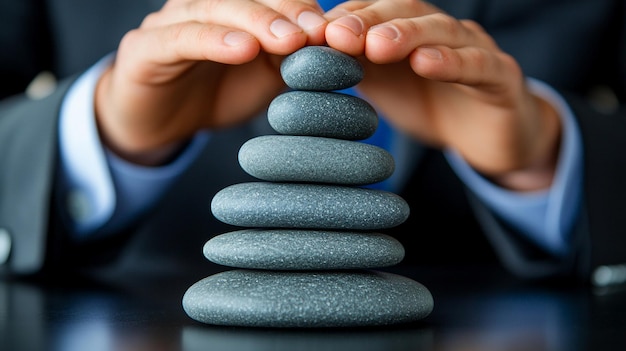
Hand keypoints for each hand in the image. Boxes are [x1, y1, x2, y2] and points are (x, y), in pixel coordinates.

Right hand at [95, 0, 327, 164]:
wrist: (162, 123)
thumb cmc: (219, 92)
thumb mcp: (265, 77)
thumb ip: (291, 59)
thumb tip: (331, 49)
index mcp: (232, 8)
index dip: (300, 9)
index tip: (332, 32)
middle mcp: (201, 5)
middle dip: (285, 12)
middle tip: (315, 33)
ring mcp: (170, 21)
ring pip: (215, 9)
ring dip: (255, 21)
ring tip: (287, 40)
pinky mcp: (144, 47)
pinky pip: (181, 38)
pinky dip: (213, 41)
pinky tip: (242, 48)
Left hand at [323, 0, 560, 190]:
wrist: (487, 136)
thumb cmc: (428, 104)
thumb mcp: (380, 87)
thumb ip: (347, 70)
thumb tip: (293, 62)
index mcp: (407, 30)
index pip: (372, 13)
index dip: (342, 20)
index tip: (309, 36)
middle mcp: (439, 31)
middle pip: (403, 11)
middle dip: (367, 20)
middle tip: (336, 35)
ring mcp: (474, 48)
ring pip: (441, 30)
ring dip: (406, 34)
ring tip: (376, 46)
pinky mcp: (500, 76)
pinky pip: (477, 64)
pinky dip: (452, 61)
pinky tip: (426, 63)